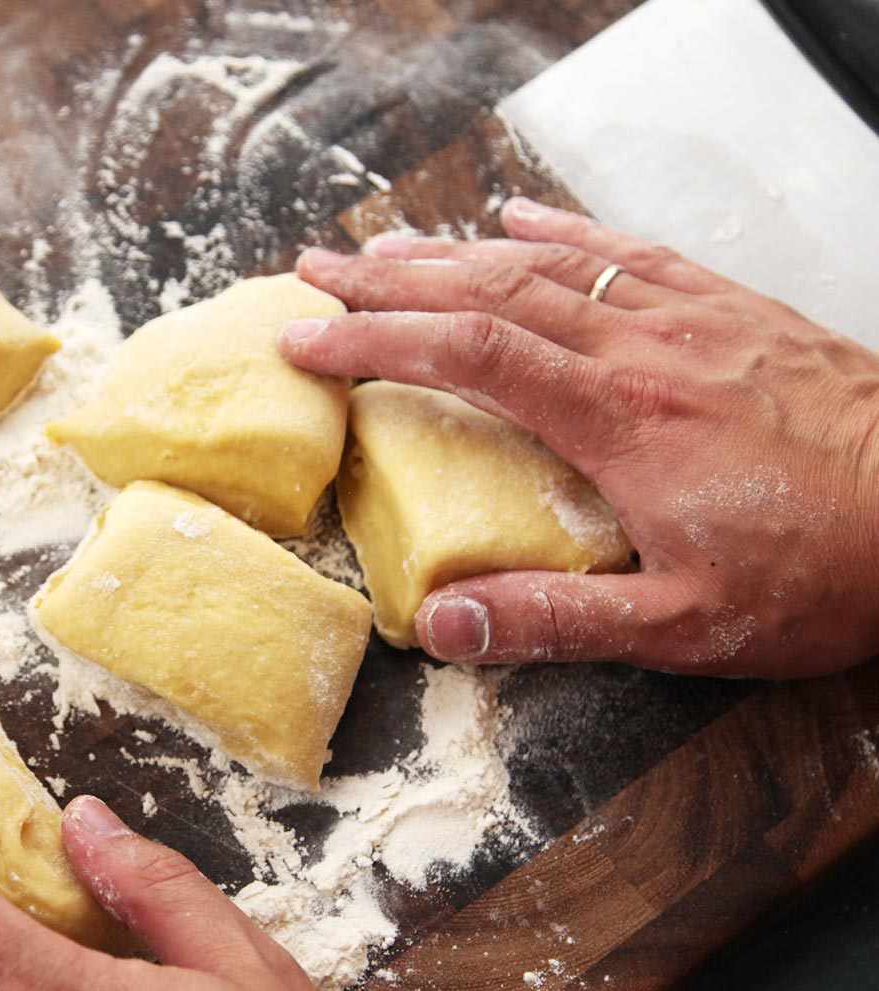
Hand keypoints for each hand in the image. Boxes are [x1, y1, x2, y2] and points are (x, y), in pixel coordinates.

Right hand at [280, 198, 878, 677]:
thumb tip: (442, 623)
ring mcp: (688, 321)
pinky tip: (519, 219)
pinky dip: (563, 232)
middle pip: (491, 291)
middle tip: (315, 274)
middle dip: (390, 281)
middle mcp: (642, 351)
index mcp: (618, 420)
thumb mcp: (687, 628)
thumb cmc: (827, 569)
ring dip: (454, 251)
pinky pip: (630, 253)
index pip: (468, 355)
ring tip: (383, 246)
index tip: (307, 340)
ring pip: (549, 263)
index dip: (376, 340)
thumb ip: (558, 621)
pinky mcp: (731, 312)